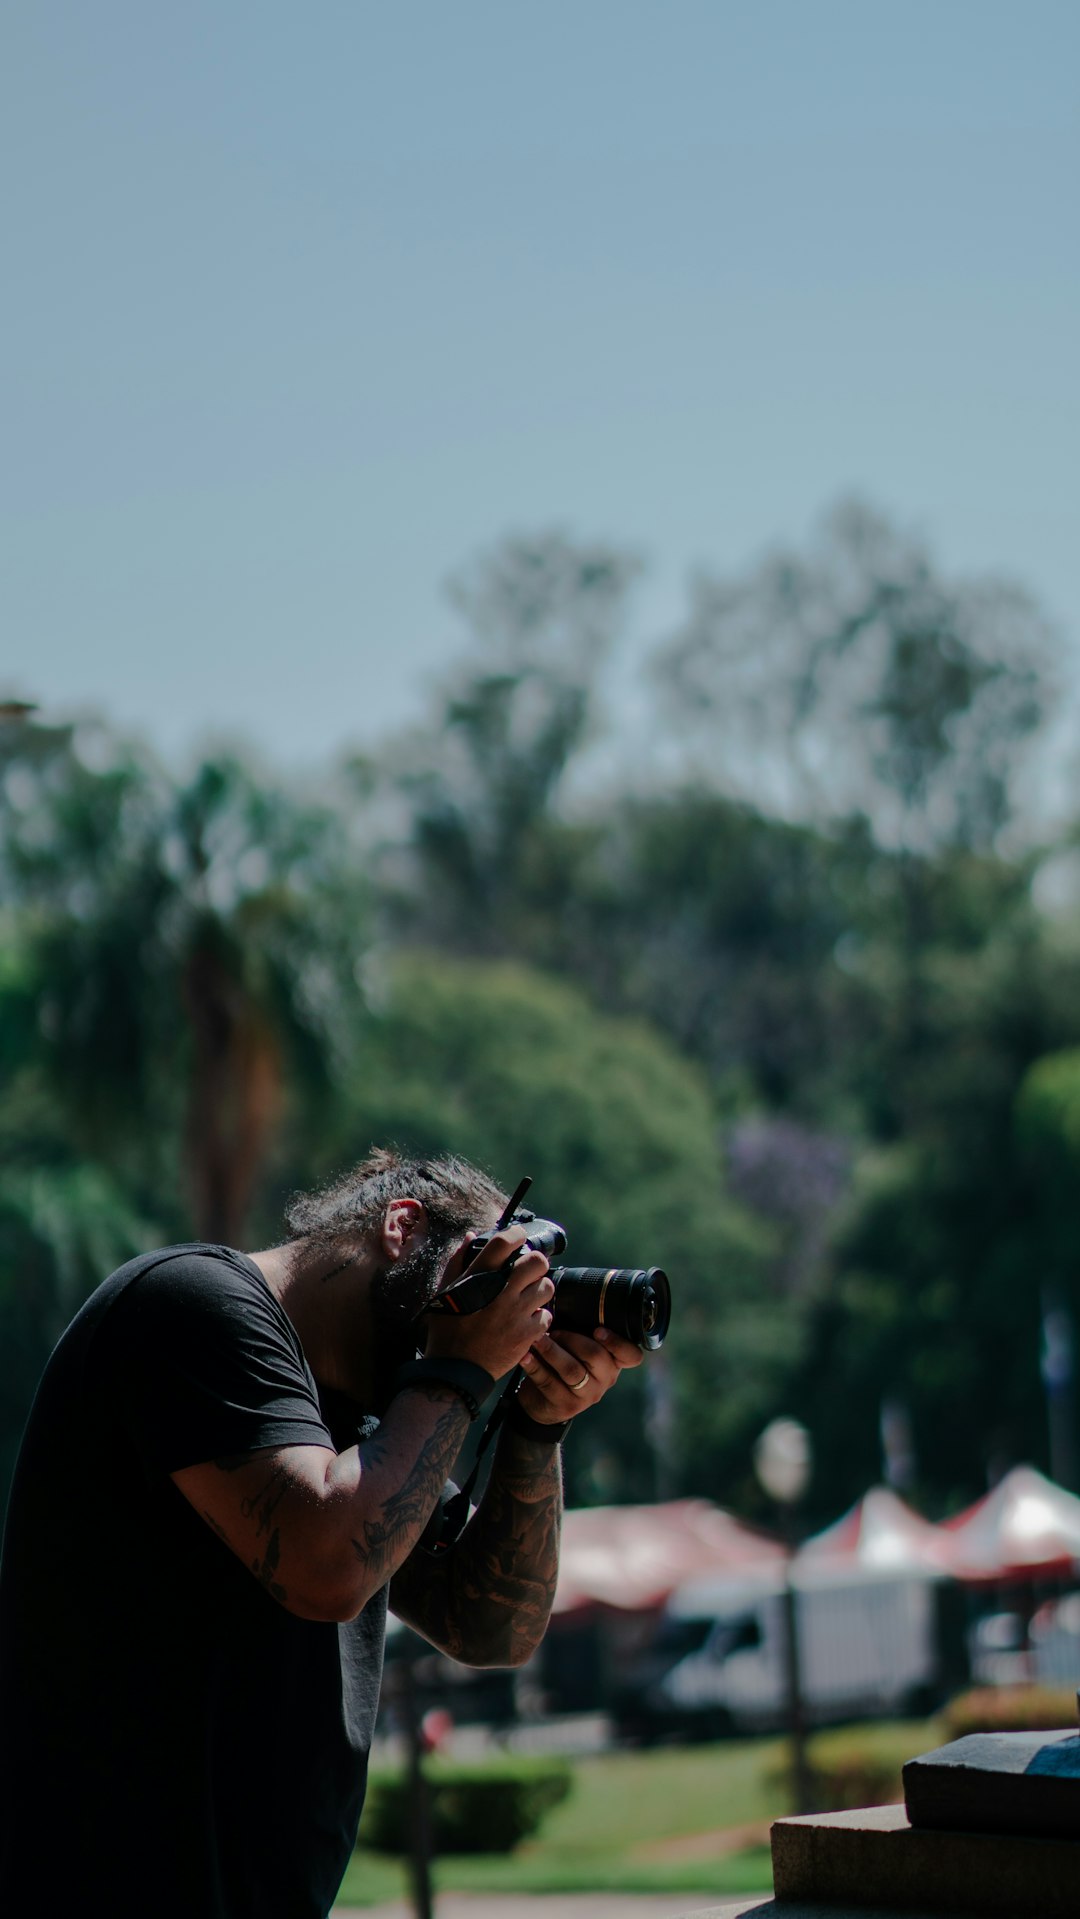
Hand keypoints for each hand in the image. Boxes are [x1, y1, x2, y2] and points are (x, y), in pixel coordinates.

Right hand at [423, 1226, 554, 1380]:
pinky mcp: (526, 1334)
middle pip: (537, 1261)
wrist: (455, 1371)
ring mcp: (515, 1313)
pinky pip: (546, 1315)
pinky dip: (539, 1318)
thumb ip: (458, 1262)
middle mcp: (499, 1292)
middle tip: (529, 1272)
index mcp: (477, 1278)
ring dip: (539, 1290)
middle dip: (535, 1263)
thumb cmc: (447, 1330)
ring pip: (547, 1287)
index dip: (516, 1234)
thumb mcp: (444, 1292)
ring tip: (529, 1298)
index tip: (518, 1238)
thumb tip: (471, 1237)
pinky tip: (527, 1321)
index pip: (504, 1242)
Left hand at [517, 1324, 642, 1423]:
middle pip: (596, 1356)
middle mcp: (606, 1379)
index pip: (631, 1355)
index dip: (618, 1342)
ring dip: (551, 1350)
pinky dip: (535, 1366)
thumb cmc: (565, 1361)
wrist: (545, 1401)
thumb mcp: (579, 1348)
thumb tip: (570, 1296)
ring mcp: (588, 1395)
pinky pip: (550, 1383)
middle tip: (553, 1330)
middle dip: (572, 1339)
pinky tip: (525, 1356)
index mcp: (614, 1362)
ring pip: (572, 1370)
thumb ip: (583, 1329)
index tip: (598, 1330)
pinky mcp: (567, 1406)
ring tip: (536, 1339)